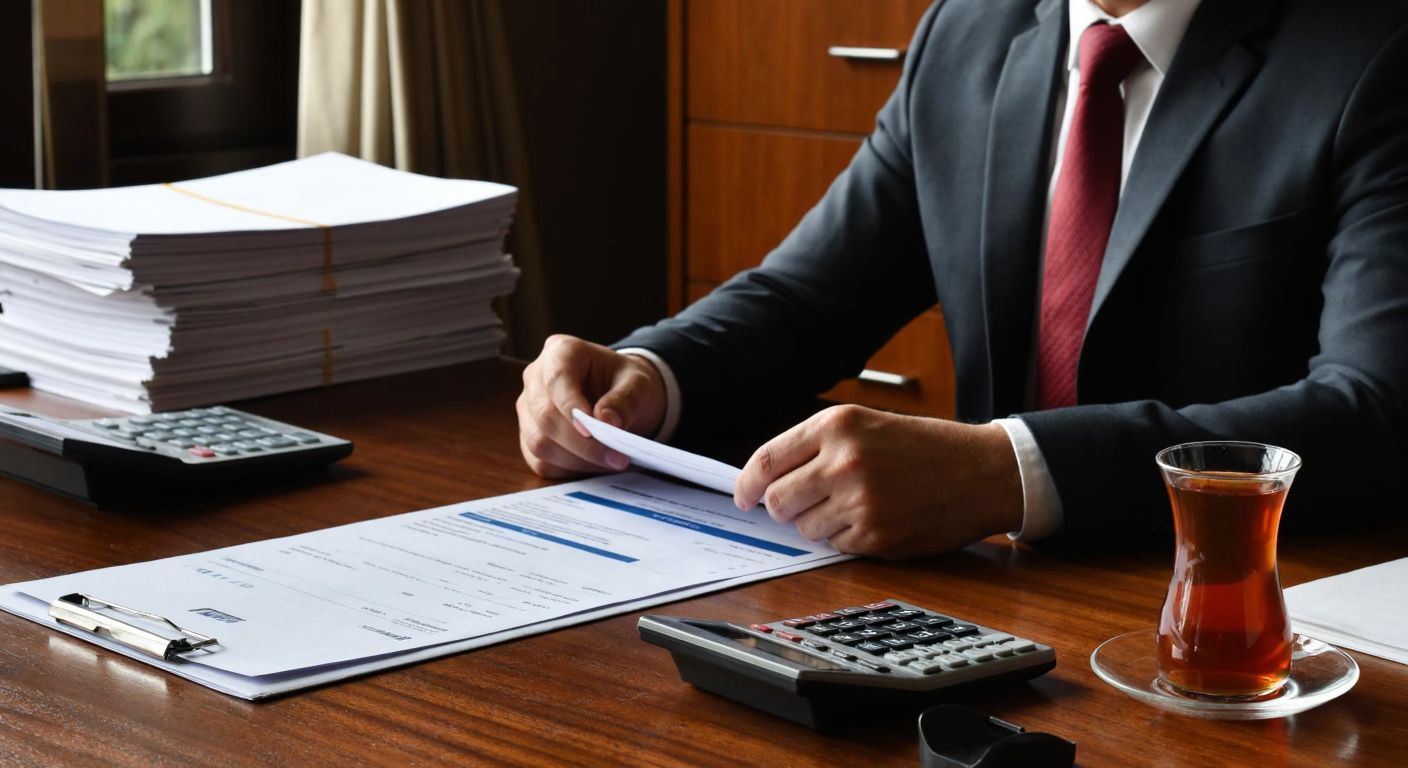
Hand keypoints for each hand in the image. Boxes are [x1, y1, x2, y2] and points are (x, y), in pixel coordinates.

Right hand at [517, 335, 667, 478]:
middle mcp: (536, 378)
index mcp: (561, 352)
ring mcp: (528, 409)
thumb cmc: (626, 384)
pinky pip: (541, 461)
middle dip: (581, 443)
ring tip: (611, 461)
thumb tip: (608, 422)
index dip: (571, 406)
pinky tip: (595, 465)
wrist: (620, 396)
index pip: (556, 379)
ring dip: (577, 459)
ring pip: (539, 442)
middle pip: (545, 416)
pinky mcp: (530, 437)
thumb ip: (626, 399)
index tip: (593, 430)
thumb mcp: (639, 384)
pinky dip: (569, 470)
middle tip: (617, 457)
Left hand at [733, 405, 1022, 557]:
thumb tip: (766, 482)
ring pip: (804, 528)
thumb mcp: (869, 425)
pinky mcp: (877, 535)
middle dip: (784, 508)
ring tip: (856, 505)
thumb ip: (818, 447)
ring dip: (820, 523)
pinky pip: (836, 546)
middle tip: (805, 504)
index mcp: (838, 425)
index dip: (747, 485)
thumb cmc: (926, 448)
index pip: (767, 460)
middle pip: (778, 501)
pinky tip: (876, 519)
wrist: (984, 471)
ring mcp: (860, 501)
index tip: (743, 497)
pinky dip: (848, 539)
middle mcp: (844, 461)